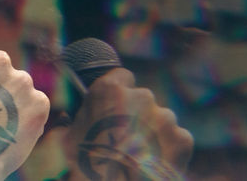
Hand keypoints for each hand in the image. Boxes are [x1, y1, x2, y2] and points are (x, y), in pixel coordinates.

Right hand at [62, 68, 192, 180]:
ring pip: (160, 120)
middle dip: (136, 115)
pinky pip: (176, 140)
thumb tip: (65, 121)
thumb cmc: (85, 169)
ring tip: (139, 157)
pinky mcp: (182, 140)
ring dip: (152, 133)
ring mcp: (165, 118)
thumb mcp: (63, 142)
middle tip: (124, 140)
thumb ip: (68, 122)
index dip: (118, 94)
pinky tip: (153, 165)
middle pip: (142, 100)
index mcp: (110, 90)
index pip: (122, 77)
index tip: (114, 110)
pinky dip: (168, 151)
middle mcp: (141, 97)